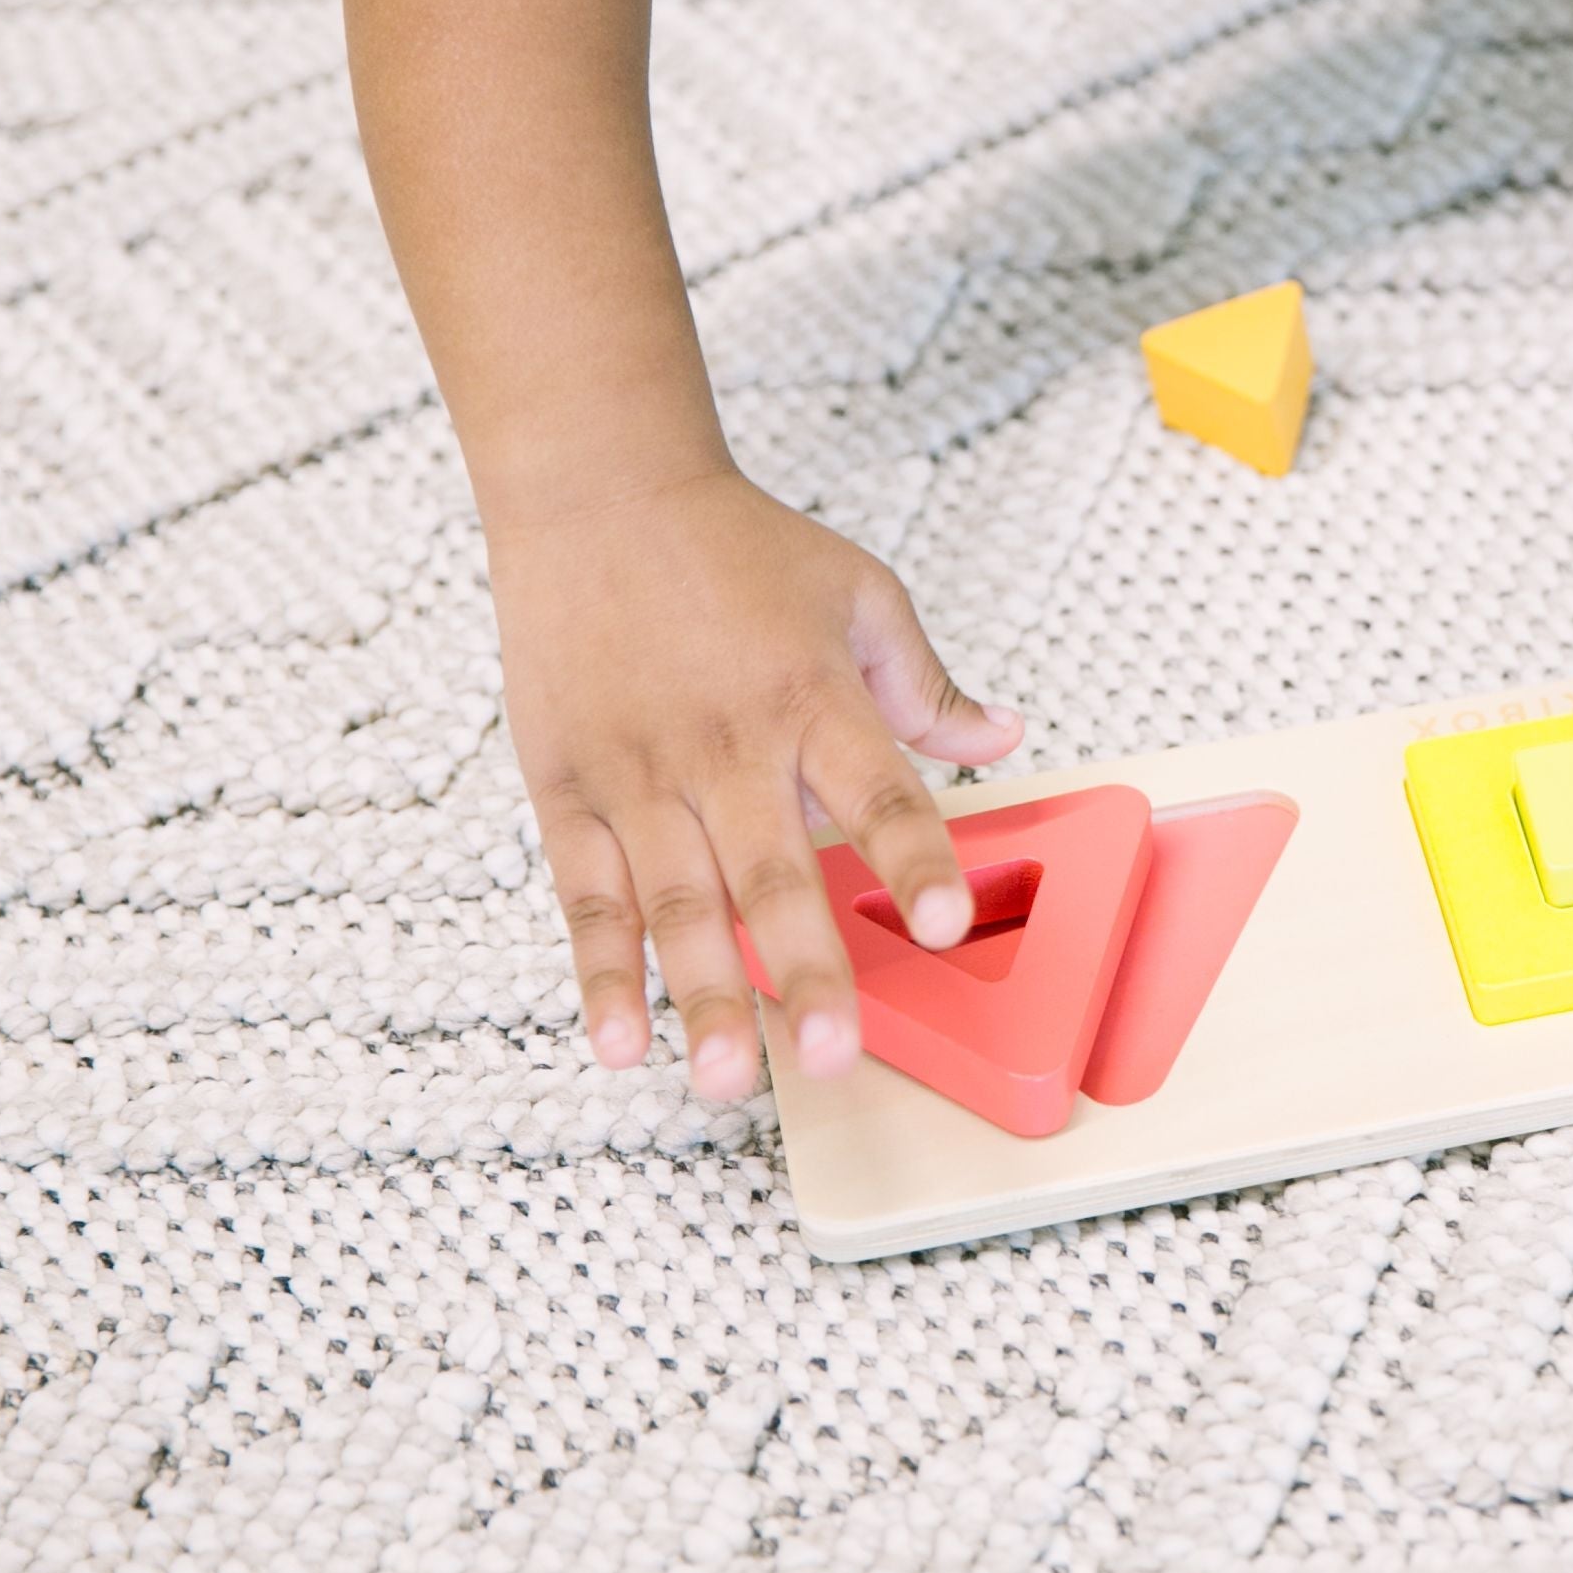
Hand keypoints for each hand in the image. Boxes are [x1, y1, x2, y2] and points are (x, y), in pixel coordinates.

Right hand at [486, 467, 1023, 1100]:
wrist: (597, 490)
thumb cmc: (734, 546)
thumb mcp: (858, 594)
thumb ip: (926, 685)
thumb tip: (1005, 736)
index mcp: (810, 699)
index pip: (878, 795)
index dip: (915, 862)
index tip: (948, 927)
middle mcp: (726, 748)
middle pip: (771, 875)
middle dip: (804, 973)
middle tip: (832, 1058)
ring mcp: (639, 776)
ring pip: (674, 907)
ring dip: (700, 1000)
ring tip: (726, 1082)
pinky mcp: (567, 791)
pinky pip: (584, 899)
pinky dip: (599, 974)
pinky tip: (619, 1042)